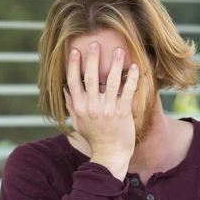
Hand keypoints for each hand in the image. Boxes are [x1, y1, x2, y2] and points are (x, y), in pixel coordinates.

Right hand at [63, 41, 139, 178]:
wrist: (110, 155)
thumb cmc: (95, 139)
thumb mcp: (79, 123)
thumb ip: (72, 106)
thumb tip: (65, 90)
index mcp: (80, 108)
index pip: (74, 82)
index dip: (73, 65)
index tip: (75, 51)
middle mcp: (92, 108)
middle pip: (91, 78)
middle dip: (92, 58)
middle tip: (95, 43)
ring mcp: (108, 110)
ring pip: (111, 82)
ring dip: (115, 64)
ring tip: (119, 50)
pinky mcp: (123, 114)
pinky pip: (128, 92)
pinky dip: (132, 78)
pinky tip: (134, 67)